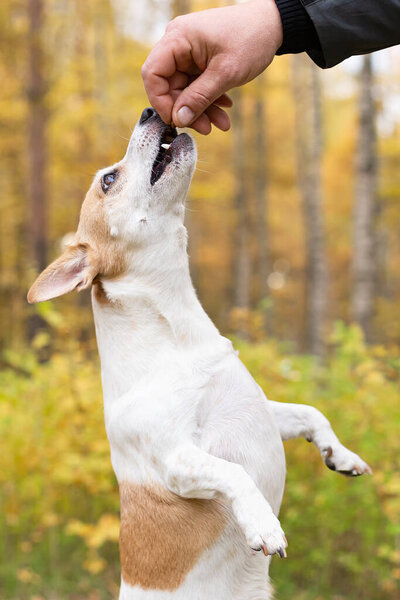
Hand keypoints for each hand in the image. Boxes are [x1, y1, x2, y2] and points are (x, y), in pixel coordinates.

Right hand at [141, 0, 282, 133]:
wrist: (274, 25)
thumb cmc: (251, 39)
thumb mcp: (225, 73)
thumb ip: (199, 97)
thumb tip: (178, 119)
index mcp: (178, 39)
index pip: (153, 74)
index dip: (161, 101)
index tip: (177, 121)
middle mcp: (179, 44)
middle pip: (169, 86)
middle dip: (188, 110)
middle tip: (207, 128)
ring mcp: (189, 53)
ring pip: (185, 90)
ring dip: (202, 109)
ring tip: (221, 124)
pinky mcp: (200, 61)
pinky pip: (197, 85)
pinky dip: (209, 100)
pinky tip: (225, 108)